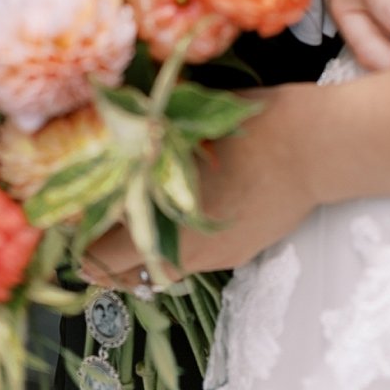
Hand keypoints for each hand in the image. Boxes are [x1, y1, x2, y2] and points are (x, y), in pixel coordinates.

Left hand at [82, 86, 318, 287]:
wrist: (320, 147)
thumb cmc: (255, 128)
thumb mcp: (195, 118)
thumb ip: (152, 128)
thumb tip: (113, 112)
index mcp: (163, 223)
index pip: (99, 256)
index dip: (77, 241)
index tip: (69, 217)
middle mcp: (184, 254)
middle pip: (124, 277)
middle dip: (104, 254)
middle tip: (95, 221)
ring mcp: (215, 258)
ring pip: (160, 271)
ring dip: (140, 251)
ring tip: (136, 215)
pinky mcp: (240, 254)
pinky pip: (194, 259)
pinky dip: (177, 243)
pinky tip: (184, 208)